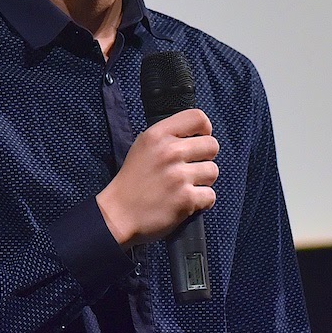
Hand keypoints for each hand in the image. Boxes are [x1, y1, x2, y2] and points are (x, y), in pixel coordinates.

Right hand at [95, 109, 217, 246]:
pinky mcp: (186, 199)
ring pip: (213, 171)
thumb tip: (198, 133)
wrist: (118, 214)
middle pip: (212, 145)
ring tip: (186, 186)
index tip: (198, 141)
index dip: (204, 130)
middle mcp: (170, 152)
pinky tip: (186, 202)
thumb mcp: (143, 146)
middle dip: (205, 158)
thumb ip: (169, 136)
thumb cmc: (133, 181)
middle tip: (191, 168)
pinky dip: (201, 202)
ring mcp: (178, 176)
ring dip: (204, 181)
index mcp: (158, 135)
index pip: (198, 118)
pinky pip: (210, 196)